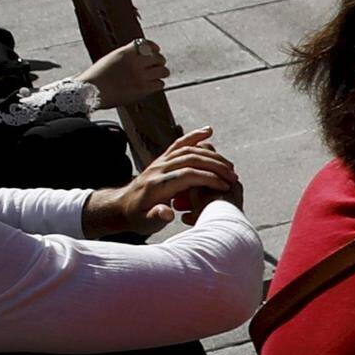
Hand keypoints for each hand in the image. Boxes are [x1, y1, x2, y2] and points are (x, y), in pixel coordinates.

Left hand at [92, 128, 239, 238]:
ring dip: (211, 155)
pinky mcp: (162, 158)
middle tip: (233, 176)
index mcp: (156, 185)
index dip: (208, 179)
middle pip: (191, 159)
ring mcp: (160, 161)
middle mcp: (158, 169)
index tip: (225, 187)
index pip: (187, 175)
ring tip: (229, 166)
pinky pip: (180, 143)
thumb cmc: (137, 217)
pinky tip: (209, 131)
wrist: (121, 206)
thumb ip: (156, 217)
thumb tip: (168, 213)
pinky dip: (195, 136)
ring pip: (188, 150)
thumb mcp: (145, 223)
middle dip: (215, 166)